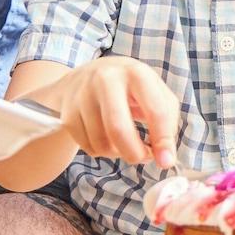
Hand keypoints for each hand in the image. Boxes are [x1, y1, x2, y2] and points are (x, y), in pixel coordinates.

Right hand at [47, 57, 180, 167]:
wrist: (86, 74)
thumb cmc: (130, 88)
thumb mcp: (155, 92)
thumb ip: (167, 122)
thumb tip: (165, 158)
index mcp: (136, 73)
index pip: (155, 110)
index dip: (163, 141)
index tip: (166, 162)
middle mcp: (106, 80)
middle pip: (119, 129)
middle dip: (134, 153)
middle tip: (143, 158)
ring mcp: (83, 95)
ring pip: (101, 143)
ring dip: (118, 153)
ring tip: (125, 143)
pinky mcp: (68, 111)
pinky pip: (87, 147)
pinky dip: (101, 151)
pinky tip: (107, 138)